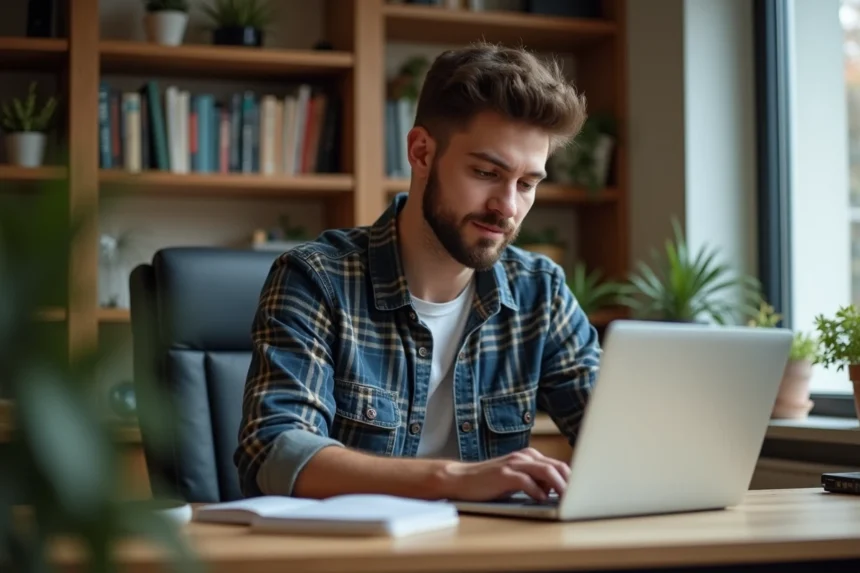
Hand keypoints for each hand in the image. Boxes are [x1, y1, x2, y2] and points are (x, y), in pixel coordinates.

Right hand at [439, 448, 570, 501]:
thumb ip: (536, 480)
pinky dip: (537, 492)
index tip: (581, 492)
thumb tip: (558, 491)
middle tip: (578, 497)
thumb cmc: (491, 481)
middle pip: (557, 467)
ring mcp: (514, 464)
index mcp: (530, 456)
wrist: (462, 479)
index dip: (572, 479)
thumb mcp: (517, 478)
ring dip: (558, 487)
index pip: (559, 465)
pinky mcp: (504, 474)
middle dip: (570, 483)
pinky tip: (540, 499)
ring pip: (545, 472)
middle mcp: (524, 457)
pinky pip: (527, 481)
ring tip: (565, 499)